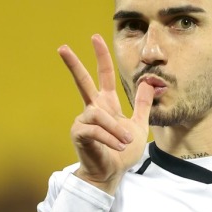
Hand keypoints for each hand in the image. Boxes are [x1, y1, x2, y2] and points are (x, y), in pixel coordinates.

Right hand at [58, 34, 153, 194]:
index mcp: (106, 105)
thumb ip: (142, 105)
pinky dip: (109, 137)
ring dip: (115, 129)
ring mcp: (83, 121)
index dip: (101, 57)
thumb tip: (148, 83)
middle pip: (82, 82)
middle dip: (74, 64)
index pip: (103, 76)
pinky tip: (116, 145)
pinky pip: (95, 130)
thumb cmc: (122, 153)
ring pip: (99, 115)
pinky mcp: (79, 134)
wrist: (112, 174)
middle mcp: (92, 109)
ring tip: (124, 142)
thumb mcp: (139, 126)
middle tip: (62, 47)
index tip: (95, 38)